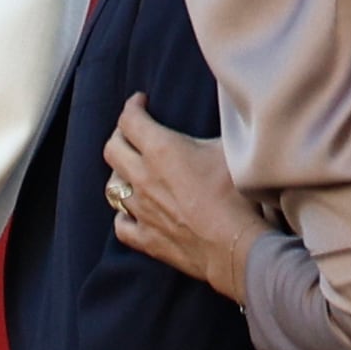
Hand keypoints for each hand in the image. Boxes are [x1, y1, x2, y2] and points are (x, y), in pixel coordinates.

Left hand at [106, 94, 265, 301]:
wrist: (236, 247)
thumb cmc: (238, 197)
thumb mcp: (230, 151)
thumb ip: (212, 135)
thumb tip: (224, 121)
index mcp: (161, 150)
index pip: (130, 120)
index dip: (133, 106)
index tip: (141, 102)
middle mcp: (143, 177)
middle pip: (112, 149)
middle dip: (120, 135)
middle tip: (132, 132)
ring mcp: (140, 210)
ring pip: (112, 186)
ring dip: (119, 174)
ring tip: (131, 170)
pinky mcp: (146, 238)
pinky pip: (121, 224)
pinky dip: (124, 215)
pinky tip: (131, 212)